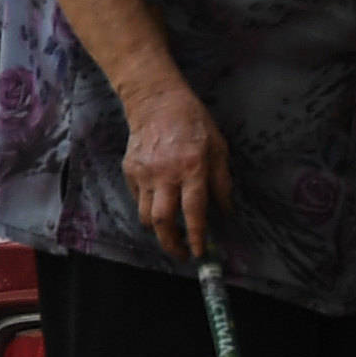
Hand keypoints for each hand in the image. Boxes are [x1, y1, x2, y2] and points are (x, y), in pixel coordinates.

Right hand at [120, 79, 228, 261]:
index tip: (200, 252)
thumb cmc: (194, 124)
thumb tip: (226, 211)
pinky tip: (160, 205)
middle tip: (182, 254)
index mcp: (192, 169)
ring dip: (159, 230)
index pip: (193, 211)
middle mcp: (165, 174)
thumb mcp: (219, 149)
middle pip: (162, 220)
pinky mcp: (129, 170)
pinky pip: (137, 198)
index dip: (196, 236)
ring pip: (146, 214)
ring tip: (172, 234)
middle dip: (171, 243)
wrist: (157, 102)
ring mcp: (143, 173)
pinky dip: (148, 207)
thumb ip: (222, 182)